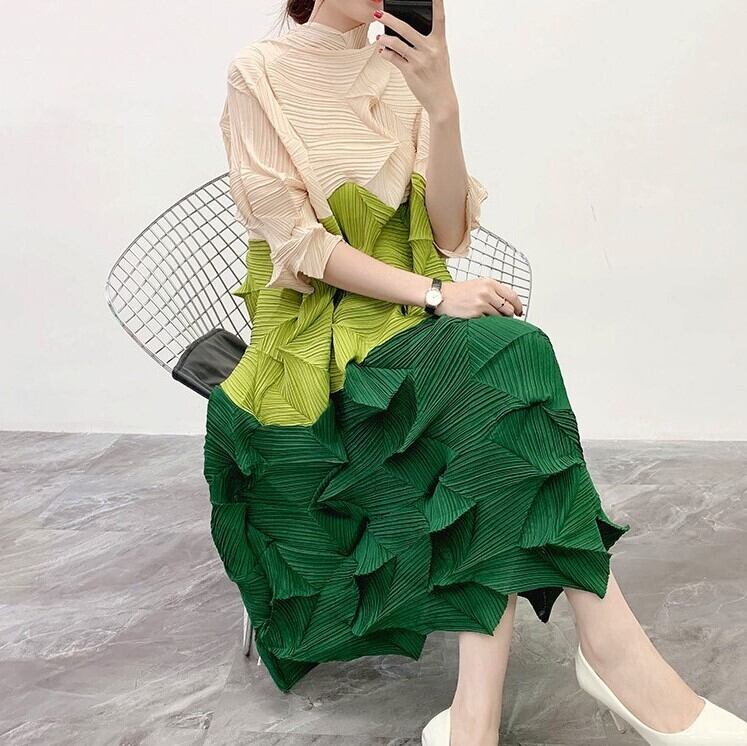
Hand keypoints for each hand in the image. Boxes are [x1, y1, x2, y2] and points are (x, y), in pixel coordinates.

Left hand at [374, 0, 456, 116]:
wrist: (442, 101)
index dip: (437, 2)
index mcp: (440, 43)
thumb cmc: (439, 78)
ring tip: (378, 36)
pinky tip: (382, 51)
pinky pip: (394, 59)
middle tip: (378, 13)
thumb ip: (427, 44)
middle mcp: (431, 49)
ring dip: (384, 39)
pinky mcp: (411, 72)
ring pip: (397, 43)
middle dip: (390, 19)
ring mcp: (420, 61)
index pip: (439, 17)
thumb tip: (406, 34)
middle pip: (407, 28)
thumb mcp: (438, 57)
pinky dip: (386, 54)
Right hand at [435, 278, 523, 318]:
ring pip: (499, 316)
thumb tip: (509, 304)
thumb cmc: (457, 293)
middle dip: (508, 315)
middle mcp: (487, 291)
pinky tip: (478, 319)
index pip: (512, 295)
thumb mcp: (478, 285)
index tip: (519, 311)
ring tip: (486, 317)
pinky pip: (488, 321)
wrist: (440, 296)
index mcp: (489, 282)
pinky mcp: (475, 313)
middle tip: (504, 318)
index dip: (518, 306)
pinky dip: (486, 322)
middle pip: (508, 308)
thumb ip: (493, 292)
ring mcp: (481, 302)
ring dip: (497, 320)